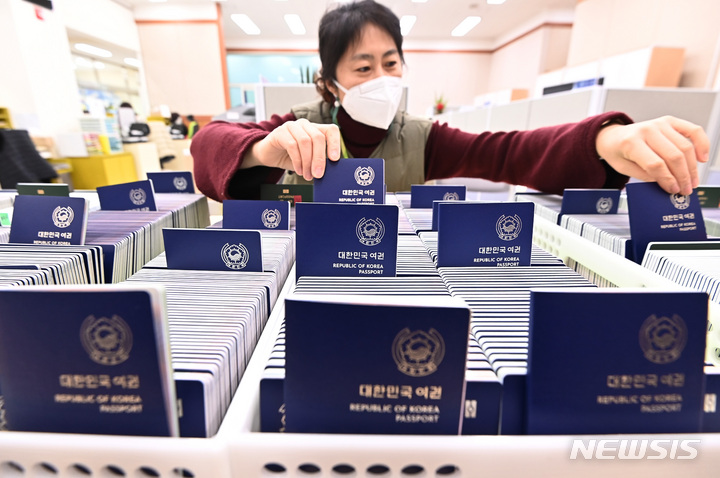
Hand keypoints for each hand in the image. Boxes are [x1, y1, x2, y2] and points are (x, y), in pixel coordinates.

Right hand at [243, 119, 340, 179]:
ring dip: (307, 162)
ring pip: (305, 142)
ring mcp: (292, 126)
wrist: (268, 155)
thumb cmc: (290, 156)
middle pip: (318, 137)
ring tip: (307, 175)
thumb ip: (318, 160)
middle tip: (318, 174)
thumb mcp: (307, 159)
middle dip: (319, 158)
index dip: (335, 143)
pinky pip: (292, 145)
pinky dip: (297, 160)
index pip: (331, 130)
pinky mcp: (280, 132)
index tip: (335, 159)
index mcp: (315, 129)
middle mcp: (304, 125)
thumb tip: (330, 170)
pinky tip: (298, 169)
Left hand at [595, 115, 709, 194]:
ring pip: (685, 147)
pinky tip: (702, 158)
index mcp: (631, 143)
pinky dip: (701, 144)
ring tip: (692, 181)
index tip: (673, 190)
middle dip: (682, 176)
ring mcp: (659, 124)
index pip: (655, 164)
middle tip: (686, 190)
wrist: (613, 136)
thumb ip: (644, 175)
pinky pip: (693, 130)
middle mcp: (647, 130)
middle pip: (673, 156)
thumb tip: (669, 182)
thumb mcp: (623, 168)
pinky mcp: (669, 121)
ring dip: (692, 167)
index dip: (667, 180)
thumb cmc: (617, 152)